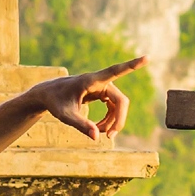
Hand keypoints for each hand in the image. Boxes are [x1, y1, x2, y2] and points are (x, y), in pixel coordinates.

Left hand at [30, 57, 147, 139]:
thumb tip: (96, 137)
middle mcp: (99, 81)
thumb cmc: (55, 102)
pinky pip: (113, 108)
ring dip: (112, 122)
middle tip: (109, 137)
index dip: (132, 65)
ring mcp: (102, 87)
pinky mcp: (102, 92)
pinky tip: (98, 128)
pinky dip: (109, 120)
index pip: (115, 71)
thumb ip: (80, 125)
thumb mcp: (65, 115)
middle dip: (118, 120)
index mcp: (91, 80)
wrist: (48, 95)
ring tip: (98, 133)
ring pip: (118, 106)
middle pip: (121, 101)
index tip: (146, 58)